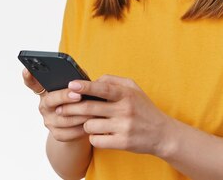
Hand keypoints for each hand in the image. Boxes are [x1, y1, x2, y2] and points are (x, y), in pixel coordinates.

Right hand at [22, 68, 90, 141]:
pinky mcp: (57, 134)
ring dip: (79, 114)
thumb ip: (77, 79)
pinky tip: (91, 122)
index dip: (29, 77)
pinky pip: (70, 132)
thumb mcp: (77, 87)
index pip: (33, 83)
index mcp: (46, 91)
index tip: (27, 70)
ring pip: (63, 118)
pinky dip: (82, 127)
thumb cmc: (80, 99)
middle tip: (78, 95)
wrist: (82, 123)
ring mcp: (49, 121)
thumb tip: (81, 79)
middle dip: (64, 97)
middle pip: (50, 100)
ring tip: (92, 109)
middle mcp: (44, 106)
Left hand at [56, 75, 173, 155]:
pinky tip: (97, 134)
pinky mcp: (122, 143)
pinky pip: (96, 140)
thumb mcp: (134, 88)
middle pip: (90, 108)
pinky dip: (93, 137)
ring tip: (89, 122)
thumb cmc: (144, 108)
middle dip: (71, 108)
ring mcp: (124, 127)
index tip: (71, 84)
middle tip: (60, 109)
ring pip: (90, 125)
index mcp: (127, 94)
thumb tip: (92, 80)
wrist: (162, 134)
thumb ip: (113, 81)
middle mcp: (125, 109)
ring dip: (85, 124)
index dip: (85, 86)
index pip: (102, 88)